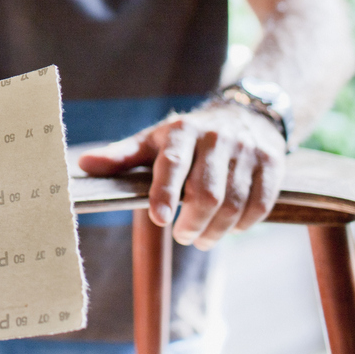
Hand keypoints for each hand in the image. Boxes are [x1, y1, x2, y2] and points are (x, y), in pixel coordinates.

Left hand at [77, 103, 286, 249]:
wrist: (245, 114)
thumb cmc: (187, 137)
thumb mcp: (154, 140)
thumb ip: (122, 156)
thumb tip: (83, 166)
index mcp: (181, 131)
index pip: (172, 164)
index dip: (165, 193)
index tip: (159, 219)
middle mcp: (215, 138)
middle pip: (206, 192)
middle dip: (192, 223)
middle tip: (182, 237)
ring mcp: (246, 150)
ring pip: (233, 202)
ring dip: (217, 230)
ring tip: (202, 239)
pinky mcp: (272, 163)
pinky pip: (260, 204)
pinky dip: (244, 224)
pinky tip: (231, 228)